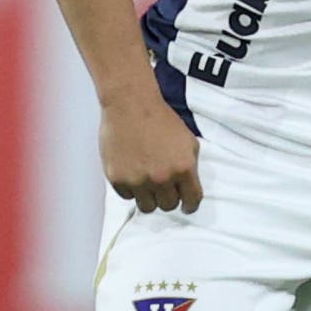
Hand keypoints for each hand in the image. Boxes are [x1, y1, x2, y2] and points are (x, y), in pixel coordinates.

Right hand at [101, 92, 202, 212]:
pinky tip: (132, 172)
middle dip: (168, 197)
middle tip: (163, 187)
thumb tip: (188, 186)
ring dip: (149, 197)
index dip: (190, 205)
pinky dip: (131, 188)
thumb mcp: (188, 140)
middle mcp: (162, 178)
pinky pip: (128, 196)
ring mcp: (138, 180)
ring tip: (147, 182)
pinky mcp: (118, 179)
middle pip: (168, 206)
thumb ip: (190, 166)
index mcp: (183, 168)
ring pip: (148, 207)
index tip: (187, 206)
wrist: (130, 104)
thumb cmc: (159, 119)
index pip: (192, 200)